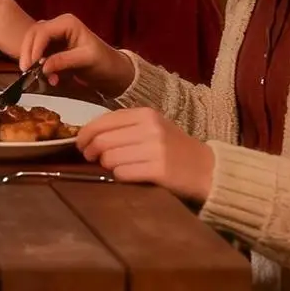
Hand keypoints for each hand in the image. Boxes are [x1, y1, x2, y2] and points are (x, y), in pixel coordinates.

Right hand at [18, 12, 134, 96]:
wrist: (112, 72)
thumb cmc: (104, 62)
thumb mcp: (86, 60)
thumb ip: (63, 61)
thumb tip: (42, 67)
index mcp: (67, 23)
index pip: (43, 32)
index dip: (34, 48)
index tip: (30, 65)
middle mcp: (58, 26)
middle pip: (33, 35)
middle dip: (28, 53)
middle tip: (25, 70)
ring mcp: (54, 37)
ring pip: (32, 44)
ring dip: (33, 61)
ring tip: (40, 77)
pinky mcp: (52, 48)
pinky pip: (39, 55)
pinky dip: (40, 67)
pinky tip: (50, 78)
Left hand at [76, 107, 214, 202]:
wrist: (209, 170)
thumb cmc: (175, 149)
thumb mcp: (153, 128)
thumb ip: (125, 127)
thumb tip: (88, 135)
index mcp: (146, 114)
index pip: (103, 121)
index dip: (86, 133)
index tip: (81, 144)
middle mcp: (150, 128)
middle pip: (103, 140)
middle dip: (90, 151)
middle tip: (90, 158)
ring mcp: (155, 149)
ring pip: (110, 158)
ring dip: (105, 166)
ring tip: (113, 167)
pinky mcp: (159, 170)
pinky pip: (122, 174)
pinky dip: (119, 177)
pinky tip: (127, 176)